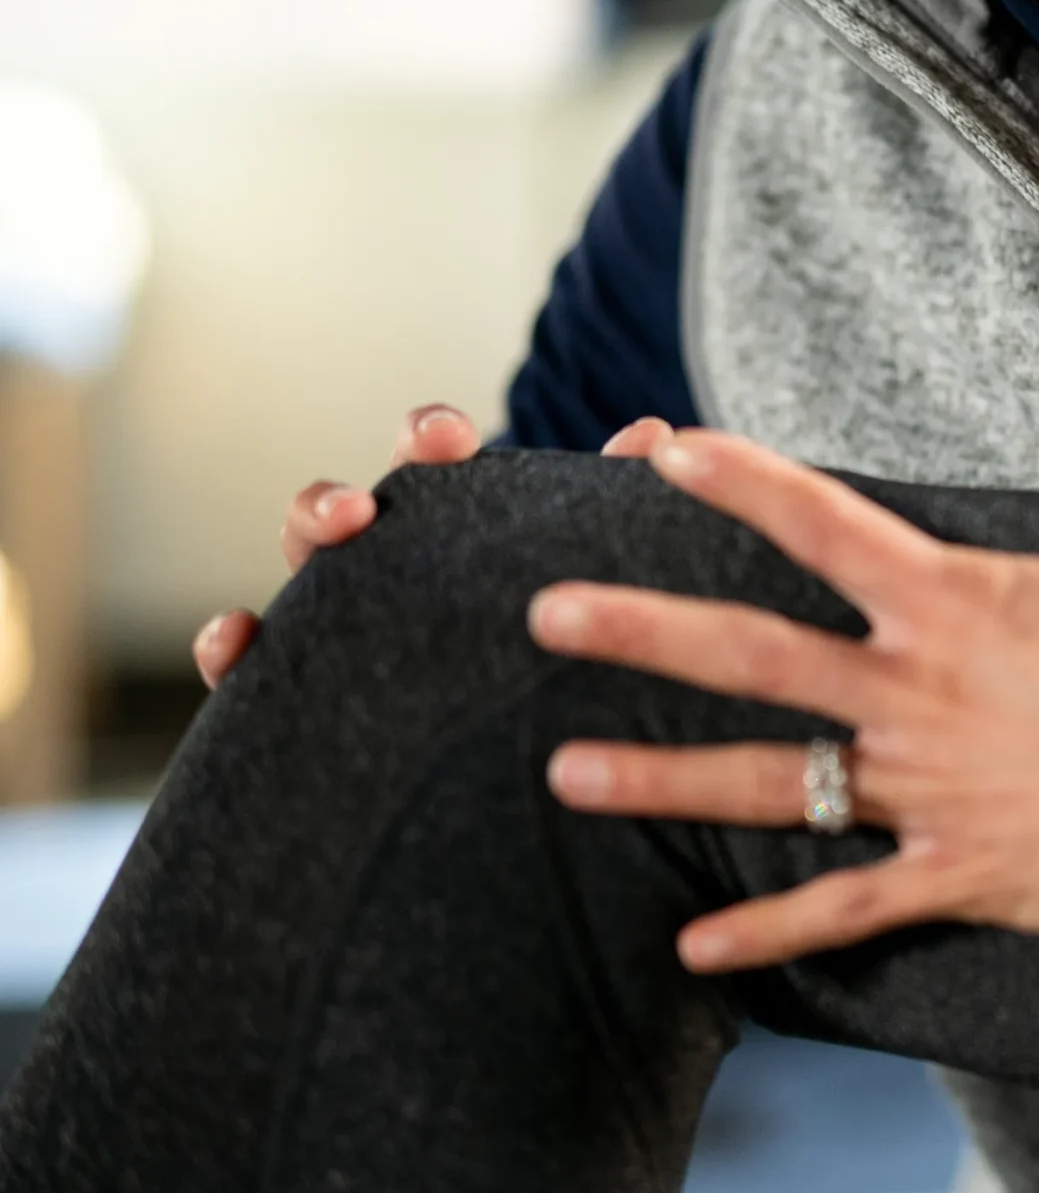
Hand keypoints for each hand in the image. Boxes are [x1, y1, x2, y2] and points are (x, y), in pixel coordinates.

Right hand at [191, 407, 673, 687]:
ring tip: (318, 556)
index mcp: (450, 522)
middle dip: (337, 500)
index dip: (427, 438)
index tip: (446, 437)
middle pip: (341, 513)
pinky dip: (230, 644)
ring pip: (296, 574)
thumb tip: (654, 431)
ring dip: (294, 550)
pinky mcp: (304, 690)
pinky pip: (251, 667)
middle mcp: (384, 562)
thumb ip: (607, 508)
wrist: (523, 760)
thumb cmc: (553, 641)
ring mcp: (338, 621)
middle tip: (359, 512)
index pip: (426, 462)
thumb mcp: (585, 571)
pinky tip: (234, 638)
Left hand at [530, 413, 1038, 973]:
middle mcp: (922, 691)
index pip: (823, 521)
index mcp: (964, 600)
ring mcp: (932, 791)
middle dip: (637, 631)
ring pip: (768, 781)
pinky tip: (691, 949)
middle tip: (541, 615)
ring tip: (562, 776)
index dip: (738, 481)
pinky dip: (767, 931)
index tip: (662, 453)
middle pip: (749, 651)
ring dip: (660, 780)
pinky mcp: (965, 877)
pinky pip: (844, 912)